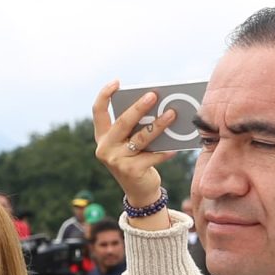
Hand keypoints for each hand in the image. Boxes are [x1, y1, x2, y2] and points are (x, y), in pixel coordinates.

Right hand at [91, 82, 170, 220]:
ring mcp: (116, 161)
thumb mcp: (131, 143)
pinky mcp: (131, 171)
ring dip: (158, 125)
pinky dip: (165, 151)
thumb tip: (158, 108)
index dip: (105, 95)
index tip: (117, 82)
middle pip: (123, 122)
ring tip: (172, 114)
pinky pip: (152, 156)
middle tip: (153, 95)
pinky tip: (175, 147)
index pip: (98, 112)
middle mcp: (105, 148)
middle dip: (139, 107)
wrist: (140, 192)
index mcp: (103, 137)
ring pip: (141, 138)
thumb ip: (136, 129)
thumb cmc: (138, 160)